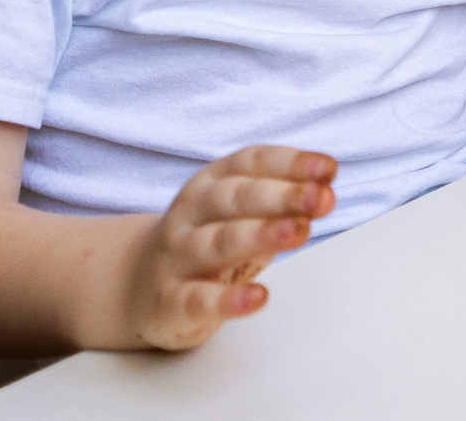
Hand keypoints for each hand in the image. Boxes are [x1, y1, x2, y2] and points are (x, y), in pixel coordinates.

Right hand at [122, 147, 335, 349]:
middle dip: (281, 196)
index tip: (328, 169)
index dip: (290, 163)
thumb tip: (324, 190)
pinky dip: (229, 299)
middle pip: (234, 198)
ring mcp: (176, 257)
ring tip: (298, 232)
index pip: (250, 162)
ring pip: (216, 242)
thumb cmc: (208, 242)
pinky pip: (199, 299)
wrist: (137, 287)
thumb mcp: (243, 213)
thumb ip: (283, 201)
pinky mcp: (170, 302)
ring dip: (260, 235)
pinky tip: (259, 296)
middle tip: (321, 198)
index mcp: (211, 183)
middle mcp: (191, 214)